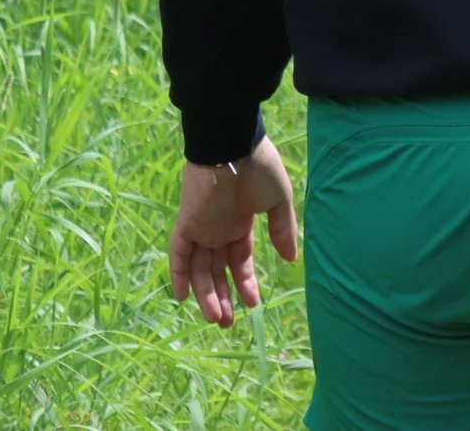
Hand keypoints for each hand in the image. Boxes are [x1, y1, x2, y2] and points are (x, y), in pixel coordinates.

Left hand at [167, 137, 298, 327]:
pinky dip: (179, 274)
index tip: (254, 303)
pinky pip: (178, 253)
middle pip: (216, 271)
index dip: (245, 282)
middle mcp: (218, 230)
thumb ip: (283, 230)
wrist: (235, 146)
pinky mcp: (186, 223)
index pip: (239, 260)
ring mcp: (201, 228)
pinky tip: (184, 297)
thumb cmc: (260, 168)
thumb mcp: (279, 201)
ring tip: (215, 318)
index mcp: (240, 223)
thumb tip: (291, 259)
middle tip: (226, 323)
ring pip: (199, 269)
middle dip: (221, 297)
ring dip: (205, 295)